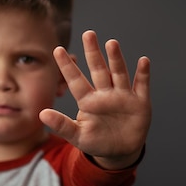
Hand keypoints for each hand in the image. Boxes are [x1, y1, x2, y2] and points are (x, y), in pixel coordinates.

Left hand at [39, 30, 151, 169]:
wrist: (120, 152)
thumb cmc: (96, 141)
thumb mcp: (77, 136)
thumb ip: (61, 125)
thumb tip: (41, 114)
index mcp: (88, 101)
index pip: (75, 80)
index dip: (67, 66)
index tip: (58, 50)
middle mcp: (105, 93)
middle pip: (98, 70)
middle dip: (93, 53)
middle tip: (88, 34)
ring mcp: (123, 96)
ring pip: (118, 74)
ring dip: (116, 59)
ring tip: (111, 43)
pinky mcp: (140, 103)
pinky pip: (141, 85)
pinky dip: (143, 74)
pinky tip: (143, 61)